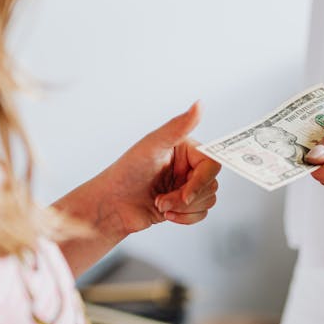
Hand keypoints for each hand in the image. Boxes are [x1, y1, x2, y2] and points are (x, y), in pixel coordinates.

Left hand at [94, 103, 219, 239]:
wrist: (111, 206)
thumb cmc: (126, 173)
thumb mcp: (152, 145)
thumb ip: (178, 126)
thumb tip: (199, 105)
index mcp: (185, 148)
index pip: (212, 164)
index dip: (201, 181)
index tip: (186, 193)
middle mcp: (188, 165)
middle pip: (210, 185)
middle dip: (186, 198)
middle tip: (163, 198)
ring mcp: (185, 185)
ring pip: (208, 200)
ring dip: (184, 209)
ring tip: (161, 204)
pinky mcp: (183, 204)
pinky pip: (201, 213)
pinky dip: (185, 218)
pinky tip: (166, 213)